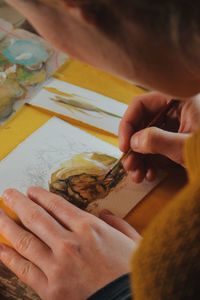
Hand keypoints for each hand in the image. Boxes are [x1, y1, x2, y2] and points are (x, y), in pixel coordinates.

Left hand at [0, 187, 139, 299]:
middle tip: (8, 194)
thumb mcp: (132, 240)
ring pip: (25, 240)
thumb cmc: (132, 271)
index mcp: (90, 228)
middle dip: (19, 203)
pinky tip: (0, 247)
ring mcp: (58, 267)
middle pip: (37, 218)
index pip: (58, 205)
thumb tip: (103, 212)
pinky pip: (24, 269)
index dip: (41, 195)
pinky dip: (10, 257)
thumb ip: (117, 223)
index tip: (30, 190)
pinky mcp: (51, 290)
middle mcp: (70, 243)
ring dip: (7, 225)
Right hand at [119, 92, 199, 182]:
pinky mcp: (178, 143)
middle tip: (128, 167)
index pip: (142, 104)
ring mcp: (176, 128)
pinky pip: (158, 149)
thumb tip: (133, 142)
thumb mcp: (187, 146)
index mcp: (179, 100)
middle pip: (142, 124)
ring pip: (148, 139)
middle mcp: (175, 112)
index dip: (128, 124)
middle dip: (133, 147)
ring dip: (140, 158)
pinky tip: (149, 175)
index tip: (123, 146)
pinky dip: (151, 163)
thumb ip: (158, 141)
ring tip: (137, 176)